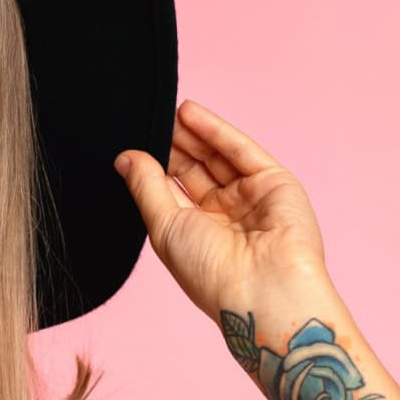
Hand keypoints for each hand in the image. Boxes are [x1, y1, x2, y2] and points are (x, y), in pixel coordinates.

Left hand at [114, 99, 330, 316]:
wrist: (262, 289)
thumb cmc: (209, 272)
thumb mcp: (164, 227)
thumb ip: (146, 188)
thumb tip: (124, 158)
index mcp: (197, 234)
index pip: (172, 190)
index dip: (155, 165)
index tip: (133, 141)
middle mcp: (224, 216)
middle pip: (195, 170)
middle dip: (174, 145)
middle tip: (151, 118)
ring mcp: (250, 198)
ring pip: (217, 156)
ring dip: (192, 134)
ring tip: (166, 110)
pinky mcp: (274, 183)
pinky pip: (240, 150)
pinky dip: (215, 130)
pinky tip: (189, 113)